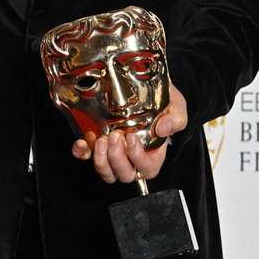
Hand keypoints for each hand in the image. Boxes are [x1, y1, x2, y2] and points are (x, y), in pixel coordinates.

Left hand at [72, 85, 188, 182]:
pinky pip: (85, 156)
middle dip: (117, 158)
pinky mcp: (95, 143)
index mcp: (152, 153)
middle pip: (124, 175)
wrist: (140, 83)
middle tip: (115, 136)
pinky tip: (82, 141)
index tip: (131, 138)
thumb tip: (164, 130)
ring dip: (101, 160)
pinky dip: (81, 153)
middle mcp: (131, 156)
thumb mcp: (175, 106)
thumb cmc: (160, 100)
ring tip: (100, 139)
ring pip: (106, 173)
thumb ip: (177, 118)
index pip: (147, 170)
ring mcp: (112, 151)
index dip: (138, 159)